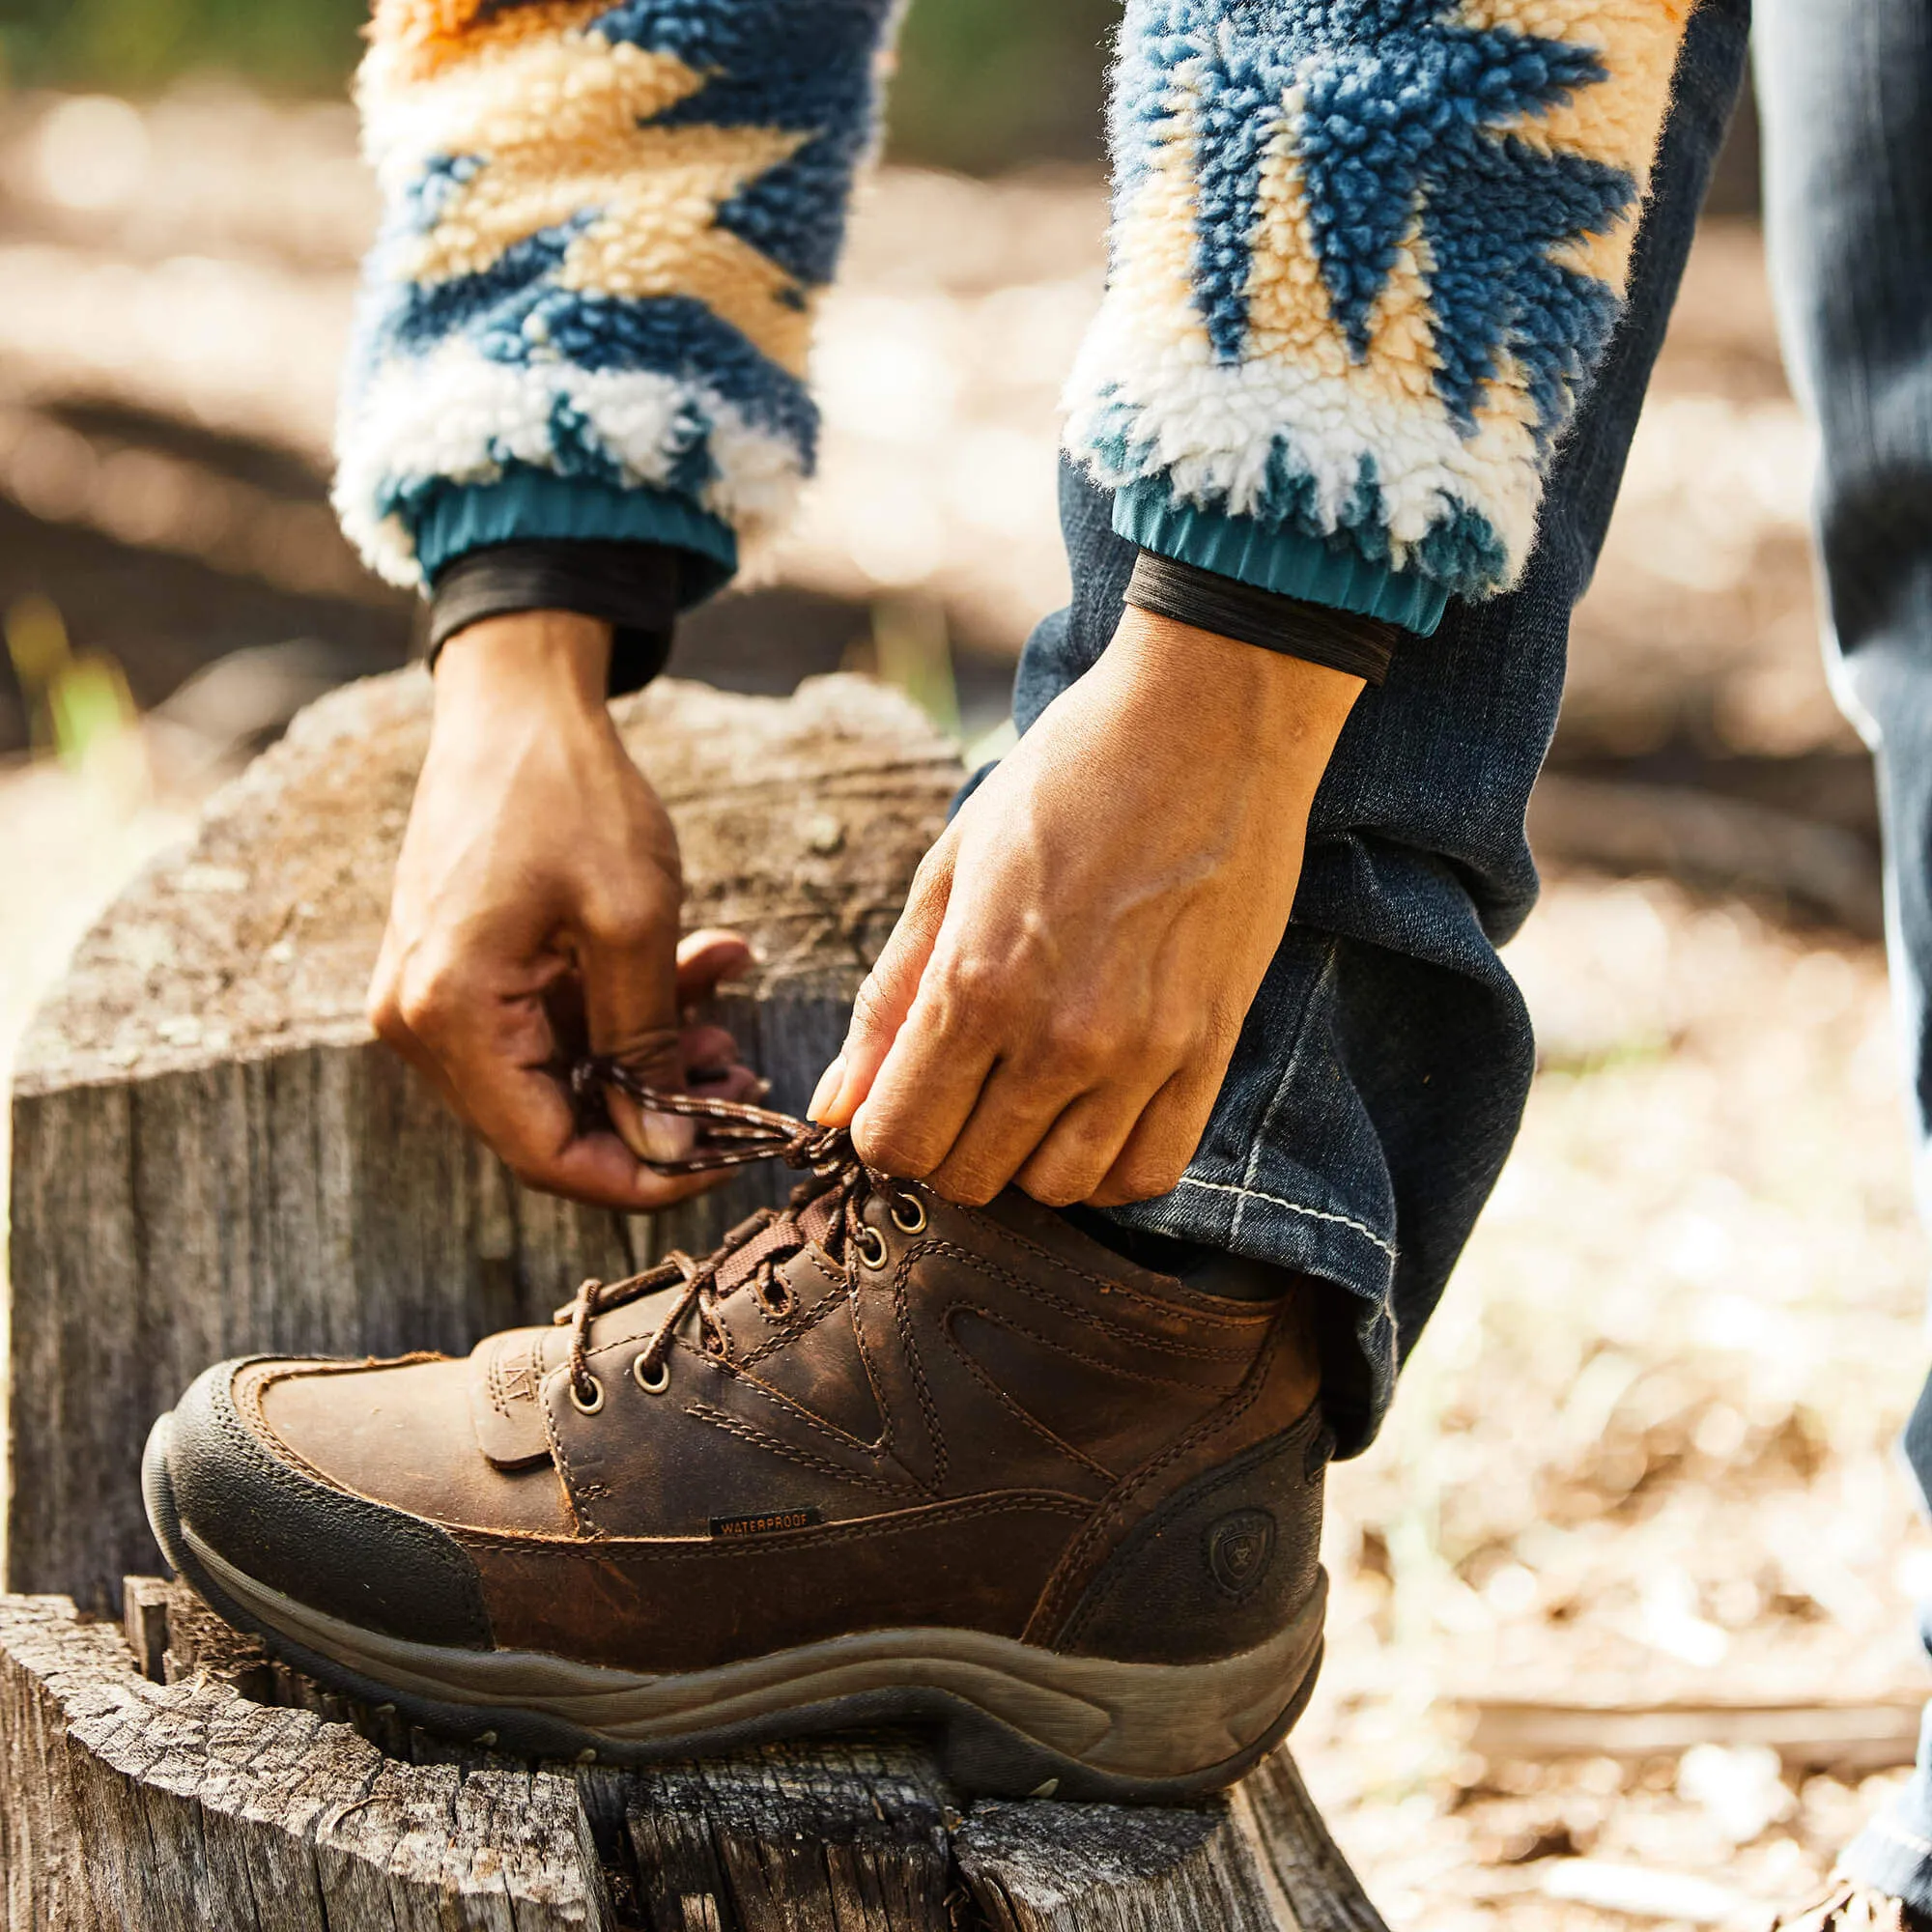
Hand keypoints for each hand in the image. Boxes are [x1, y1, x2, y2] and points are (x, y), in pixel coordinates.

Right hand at [368, 611, 761, 1210]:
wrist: (518, 701)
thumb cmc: (571, 794)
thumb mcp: (632, 922)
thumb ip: (647, 1045)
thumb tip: (665, 1149)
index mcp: (450, 1016)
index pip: (545, 1155)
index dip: (642, 1175)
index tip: (726, 1158)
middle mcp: (425, 1021)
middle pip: (554, 1121)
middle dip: (658, 1111)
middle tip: (744, 1082)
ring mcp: (441, 995)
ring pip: (566, 1072)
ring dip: (656, 1054)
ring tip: (730, 1017)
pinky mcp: (470, 969)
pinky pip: (558, 1022)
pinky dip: (630, 1008)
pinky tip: (708, 965)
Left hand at [811, 606, 1361, 1207]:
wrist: (1211, 721)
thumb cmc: (1067, 777)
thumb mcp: (951, 868)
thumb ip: (888, 998)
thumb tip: (834, 1105)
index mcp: (977, 983)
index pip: (900, 1141)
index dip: (886, 1129)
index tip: (903, 1090)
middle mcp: (1061, 1038)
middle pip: (972, 1177)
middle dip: (949, 1145)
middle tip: (966, 1083)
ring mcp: (1146, 1054)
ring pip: (1059, 1190)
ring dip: (1029, 1158)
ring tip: (1032, 1091)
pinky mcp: (1211, 1051)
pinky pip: (1150, 1173)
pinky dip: (1110, 1165)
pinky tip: (1095, 1110)